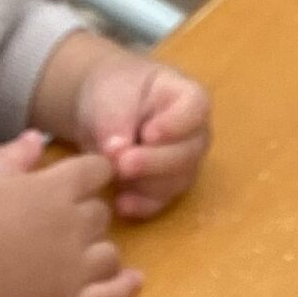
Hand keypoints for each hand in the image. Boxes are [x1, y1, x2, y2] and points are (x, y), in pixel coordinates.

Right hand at [0, 133, 140, 296]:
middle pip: (101, 213)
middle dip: (84, 214)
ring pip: (109, 252)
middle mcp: (75, 224)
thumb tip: (39, 138)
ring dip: (97, 250)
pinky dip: (125, 288)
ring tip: (73, 255)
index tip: (79, 182)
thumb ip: (16, 154)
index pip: (99, 170)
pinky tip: (131, 281)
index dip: (90, 174)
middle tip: (54, 225)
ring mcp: (75, 268)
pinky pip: (111, 296)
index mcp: (57, 188)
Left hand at [73, 56, 212, 220]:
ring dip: (146, 183)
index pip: (195, 111)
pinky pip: (162, 201)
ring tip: (115, 177)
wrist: (102, 110)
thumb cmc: (115, 92)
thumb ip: (116, 122)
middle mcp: (194, 134)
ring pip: (176, 180)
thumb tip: (117, 153)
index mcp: (189, 98)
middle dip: (155, 161)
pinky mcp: (165, 186)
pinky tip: (121, 204)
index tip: (147, 134)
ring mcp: (183, 162)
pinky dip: (142, 204)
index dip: (175, 125)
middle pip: (188, 152)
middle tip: (123, 163)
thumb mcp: (112, 98)